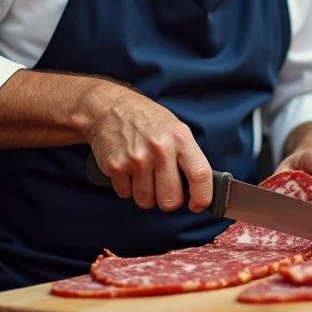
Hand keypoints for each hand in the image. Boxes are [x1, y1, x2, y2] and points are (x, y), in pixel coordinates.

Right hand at [85, 81, 212, 212]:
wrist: (108, 107)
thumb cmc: (146, 120)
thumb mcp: (175, 129)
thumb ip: (187, 156)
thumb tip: (198, 189)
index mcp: (180, 137)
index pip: (200, 174)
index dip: (203, 197)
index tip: (198, 204)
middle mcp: (159, 149)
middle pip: (170, 200)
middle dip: (168, 200)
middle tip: (164, 187)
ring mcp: (136, 159)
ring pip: (147, 202)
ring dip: (146, 194)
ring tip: (144, 174)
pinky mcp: (116, 167)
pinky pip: (126, 194)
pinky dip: (127, 187)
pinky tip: (128, 169)